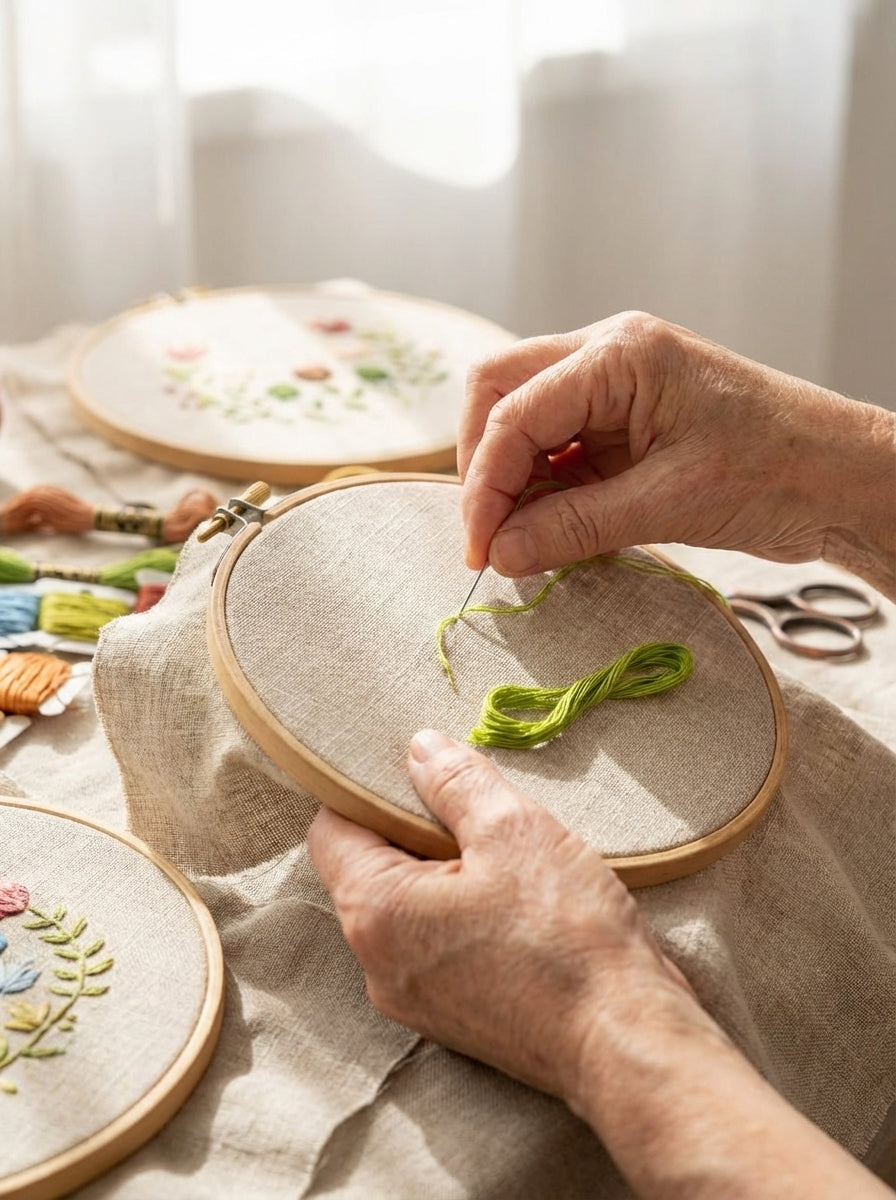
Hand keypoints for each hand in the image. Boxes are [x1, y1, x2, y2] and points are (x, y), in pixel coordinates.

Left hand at [307, 728, 703, 1102]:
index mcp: (375, 913)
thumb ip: (455, 782)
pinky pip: (436, 945)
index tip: (417, 771)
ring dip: (442, 871)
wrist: (625, 1040)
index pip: (332, 829)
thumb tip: (420, 749)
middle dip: (411, 828)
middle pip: (367, 869)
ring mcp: (413, 999)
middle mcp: (377, 964)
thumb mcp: (513, 830)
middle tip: (470, 805)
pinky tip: (516, 898)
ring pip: (406, 908)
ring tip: (502, 851)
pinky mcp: (453, 1018)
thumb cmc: (566, 936)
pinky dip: (461, 913)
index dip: (366, 790)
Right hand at [458, 312, 894, 595]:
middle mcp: (607, 356)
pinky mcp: (624, 423)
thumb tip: (501, 553)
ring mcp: (614, 387)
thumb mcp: (669, 504)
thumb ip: (574, 526)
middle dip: (483, 467)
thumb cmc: (778, 471)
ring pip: (524, 421)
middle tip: (488, 538)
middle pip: (500, 394)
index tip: (480, 550)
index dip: (485, 485)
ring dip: (512, 481)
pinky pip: (559, 448)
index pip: (513, 412)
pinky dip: (544, 489)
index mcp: (619, 354)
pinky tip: (550, 530)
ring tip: (519, 542)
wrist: (842, 479)